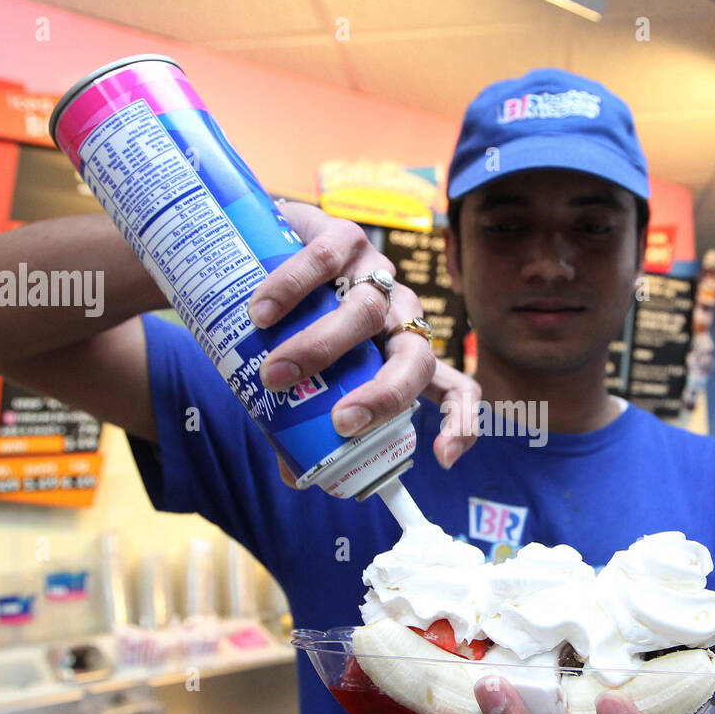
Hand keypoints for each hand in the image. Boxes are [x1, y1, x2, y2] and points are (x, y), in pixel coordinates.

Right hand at [248, 202, 481, 486]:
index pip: (455, 389)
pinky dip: (292, 289)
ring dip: (319, 348)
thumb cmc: (289, 327)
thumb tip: (295, 478)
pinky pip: (326, 259)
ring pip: (367, 311)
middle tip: (341, 423)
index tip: (442, 458)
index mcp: (400, 354)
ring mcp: (377, 273)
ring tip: (274, 374)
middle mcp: (400, 315)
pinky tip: (261, 315)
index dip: (460, 422)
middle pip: (416, 358)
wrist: (254, 249)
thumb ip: (300, 421)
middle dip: (386, 395)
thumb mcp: (300, 378)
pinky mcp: (344, 236)